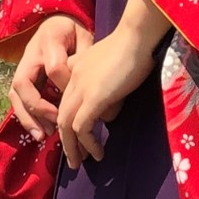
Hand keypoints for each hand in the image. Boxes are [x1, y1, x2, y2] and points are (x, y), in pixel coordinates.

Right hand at [7, 13, 91, 141]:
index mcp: (49, 39)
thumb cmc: (74, 31)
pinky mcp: (23, 79)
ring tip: (42, 136)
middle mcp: (30, 55)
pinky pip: (19, 99)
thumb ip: (83, 55)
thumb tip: (80, 84)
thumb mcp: (83, 35)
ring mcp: (23, 67)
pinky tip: (39, 131)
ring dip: (27, 117)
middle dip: (35, 108)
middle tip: (52, 128)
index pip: (54, 67)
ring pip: (15, 95)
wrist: (57, 21)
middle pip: (22, 84)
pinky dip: (27, 117)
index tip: (76, 99)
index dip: (64, 86)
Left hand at [55, 0, 172, 168]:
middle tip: (74, 158)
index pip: (65, 99)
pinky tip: (97, 152)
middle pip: (61, 115)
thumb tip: (108, 110)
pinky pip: (82, 127)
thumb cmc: (134, 46)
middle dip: (66, 140)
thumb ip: (107, 85)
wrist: (137, 36)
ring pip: (66, 125)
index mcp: (76, 68)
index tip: (77, 136)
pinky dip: (87, 143)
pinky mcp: (93, 98)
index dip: (68, 120)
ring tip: (79, 163)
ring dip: (72, 147)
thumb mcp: (114, 66)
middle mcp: (73, 79)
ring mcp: (81, 88)